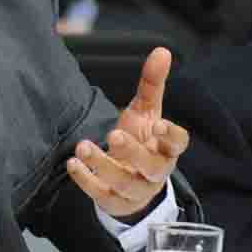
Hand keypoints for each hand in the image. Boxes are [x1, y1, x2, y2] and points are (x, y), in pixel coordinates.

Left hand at [67, 47, 188, 217]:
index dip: (171, 136)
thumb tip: (162, 50)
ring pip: (124, 183)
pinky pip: (102, 195)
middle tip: (114, 135)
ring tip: (83, 146)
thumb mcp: (146, 112)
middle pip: (150, 166)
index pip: (178, 145)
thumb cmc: (141, 141)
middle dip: (133, 151)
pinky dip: (86, 180)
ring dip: (103, 165)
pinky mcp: (114, 201)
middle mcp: (154, 171)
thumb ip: (153, 84)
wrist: (130, 182)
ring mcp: (135, 189)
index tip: (159, 125)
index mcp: (166, 149)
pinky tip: (72, 163)